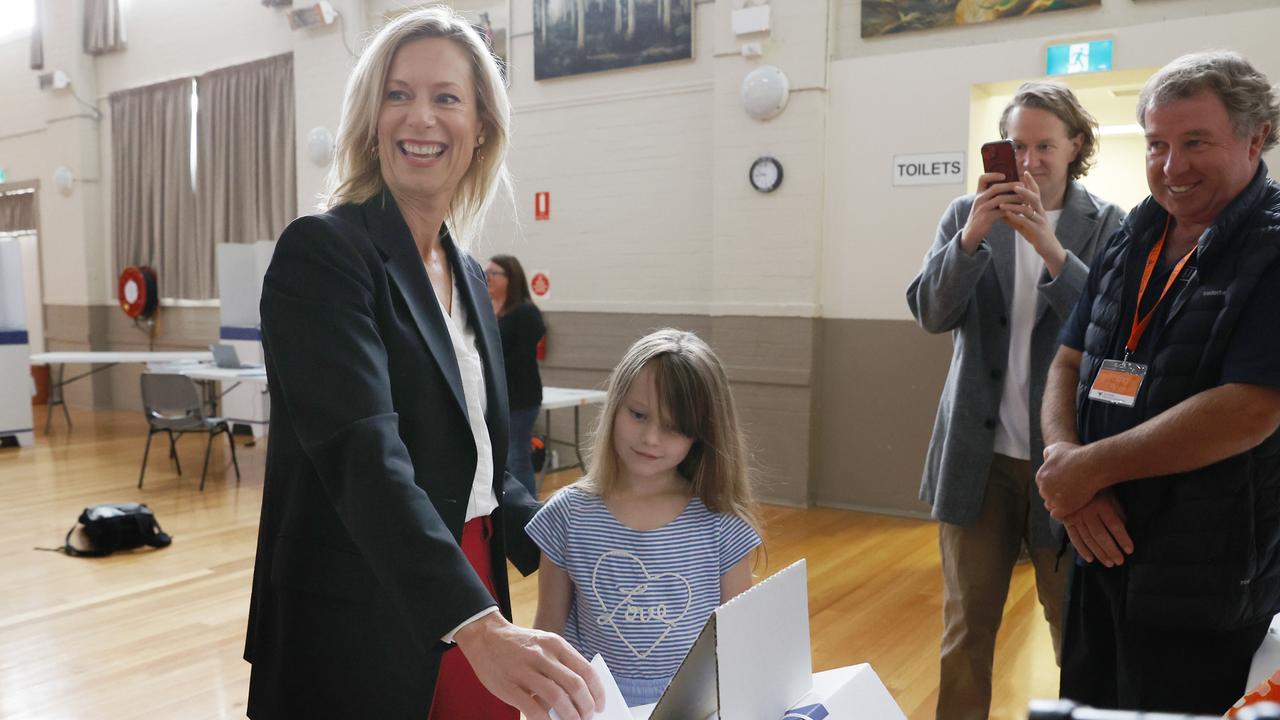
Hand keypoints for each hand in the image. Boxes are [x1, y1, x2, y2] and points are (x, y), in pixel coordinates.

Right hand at [453, 612, 604, 719]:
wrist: (484, 636)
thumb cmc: (519, 645)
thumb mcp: (544, 643)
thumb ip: (561, 664)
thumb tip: (581, 695)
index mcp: (555, 644)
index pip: (586, 671)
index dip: (597, 692)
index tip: (601, 705)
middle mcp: (543, 656)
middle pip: (575, 686)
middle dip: (586, 707)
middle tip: (588, 717)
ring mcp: (525, 671)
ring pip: (557, 698)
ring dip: (570, 716)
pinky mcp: (509, 686)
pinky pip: (533, 708)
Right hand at [960, 172, 1022, 253]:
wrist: (971, 233)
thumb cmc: (980, 217)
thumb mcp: (982, 204)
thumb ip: (991, 196)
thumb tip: (1009, 188)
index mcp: (978, 194)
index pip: (982, 179)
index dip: (993, 175)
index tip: (1004, 176)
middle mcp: (979, 199)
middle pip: (996, 188)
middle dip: (1010, 185)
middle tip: (1022, 185)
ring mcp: (982, 208)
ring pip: (1000, 199)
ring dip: (1014, 198)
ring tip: (1024, 198)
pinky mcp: (986, 218)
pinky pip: (1002, 211)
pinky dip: (1012, 210)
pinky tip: (1019, 211)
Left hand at [1000, 172, 1067, 275]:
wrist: (1048, 249)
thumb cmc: (1037, 235)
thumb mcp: (1025, 225)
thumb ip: (1015, 217)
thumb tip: (1003, 212)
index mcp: (1038, 209)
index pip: (1036, 192)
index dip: (1031, 182)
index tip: (1025, 172)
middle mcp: (1041, 212)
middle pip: (1035, 198)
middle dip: (1025, 191)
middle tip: (1014, 185)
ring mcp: (1040, 221)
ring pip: (1029, 210)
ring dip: (1015, 205)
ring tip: (1003, 202)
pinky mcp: (1037, 231)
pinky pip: (1026, 222)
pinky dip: (1016, 218)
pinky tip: (1007, 215)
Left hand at [1036, 441, 1102, 518]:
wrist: (1090, 465)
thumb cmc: (1075, 455)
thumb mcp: (1057, 448)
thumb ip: (1048, 454)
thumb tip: (1046, 459)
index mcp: (1040, 477)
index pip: (1044, 485)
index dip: (1055, 486)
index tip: (1066, 485)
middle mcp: (1043, 488)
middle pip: (1047, 496)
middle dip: (1057, 495)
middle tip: (1071, 492)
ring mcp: (1052, 499)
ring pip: (1052, 505)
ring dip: (1060, 504)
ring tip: (1073, 499)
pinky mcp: (1062, 508)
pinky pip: (1057, 515)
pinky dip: (1064, 513)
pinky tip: (1072, 507)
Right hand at [1061, 489, 1133, 566]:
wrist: (1071, 481)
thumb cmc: (1096, 490)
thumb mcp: (1110, 496)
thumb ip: (1117, 511)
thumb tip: (1125, 528)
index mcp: (1101, 505)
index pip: (1114, 525)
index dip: (1123, 538)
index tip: (1129, 550)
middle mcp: (1088, 513)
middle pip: (1101, 535)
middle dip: (1111, 550)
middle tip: (1120, 561)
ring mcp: (1076, 518)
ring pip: (1088, 539)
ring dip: (1099, 553)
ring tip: (1109, 563)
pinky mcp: (1068, 521)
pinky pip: (1074, 538)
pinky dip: (1082, 550)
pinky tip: (1090, 559)